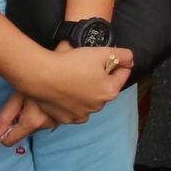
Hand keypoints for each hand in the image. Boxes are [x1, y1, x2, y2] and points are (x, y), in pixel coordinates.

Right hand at [0, 39, 132, 139]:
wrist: (41, 75)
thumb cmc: (72, 63)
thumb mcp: (103, 52)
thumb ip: (123, 55)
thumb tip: (129, 60)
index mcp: (110, 91)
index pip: (123, 73)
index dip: (115, 62)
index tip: (102, 57)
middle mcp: (98, 107)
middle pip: (105, 87)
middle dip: (100, 77)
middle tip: (85, 66)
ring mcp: (81, 114)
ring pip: (90, 99)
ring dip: (86, 90)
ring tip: (73, 77)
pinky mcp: (65, 118)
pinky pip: (74, 109)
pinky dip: (72, 101)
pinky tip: (65, 90)